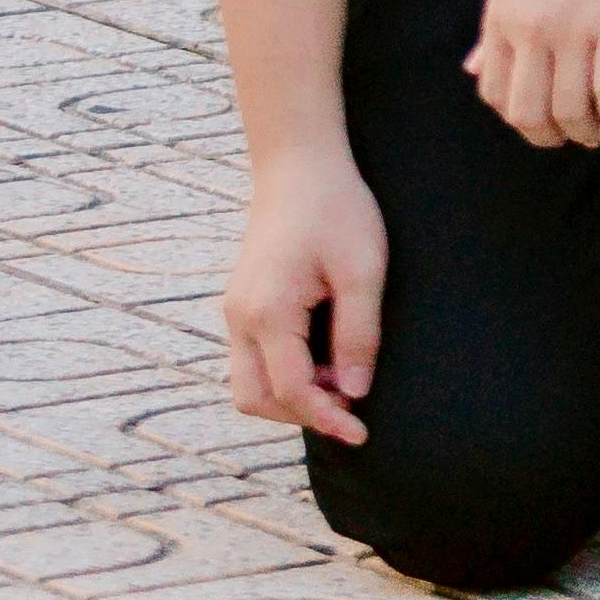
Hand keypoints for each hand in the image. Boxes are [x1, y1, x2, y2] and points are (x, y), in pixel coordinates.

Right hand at [218, 141, 386, 446]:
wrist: (300, 167)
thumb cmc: (337, 210)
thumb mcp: (363, 269)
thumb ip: (358, 333)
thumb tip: (354, 391)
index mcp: (267, 312)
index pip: (290, 390)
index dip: (326, 417)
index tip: (361, 433)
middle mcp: (239, 319)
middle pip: (255, 400)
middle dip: (301, 414)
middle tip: (351, 406)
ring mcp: (236, 313)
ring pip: (248, 384)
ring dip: (291, 396)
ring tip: (340, 375)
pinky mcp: (243, 306)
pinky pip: (253, 360)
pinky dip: (284, 374)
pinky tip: (324, 356)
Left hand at [466, 0, 599, 148]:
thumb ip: (495, 24)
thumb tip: (475, 68)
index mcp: (501, 16)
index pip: (495, 93)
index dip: (516, 119)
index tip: (538, 121)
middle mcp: (532, 30)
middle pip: (529, 112)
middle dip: (547, 136)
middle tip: (567, 138)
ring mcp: (575, 28)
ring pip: (570, 108)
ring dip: (583, 131)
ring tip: (596, 133)